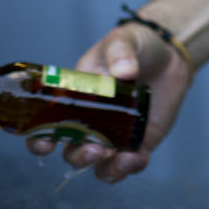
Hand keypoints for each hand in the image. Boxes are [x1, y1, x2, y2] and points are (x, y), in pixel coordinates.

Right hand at [25, 22, 193, 182]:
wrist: (169, 53)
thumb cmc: (135, 46)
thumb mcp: (122, 40)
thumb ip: (119, 52)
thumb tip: (124, 72)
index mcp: (75, 100)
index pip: (47, 127)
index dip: (39, 140)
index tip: (45, 144)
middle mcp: (90, 124)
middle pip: (73, 152)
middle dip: (79, 157)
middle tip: (95, 148)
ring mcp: (115, 135)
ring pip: (101, 166)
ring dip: (106, 169)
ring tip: (120, 157)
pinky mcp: (139, 140)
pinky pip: (131, 163)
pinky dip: (132, 166)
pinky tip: (138, 157)